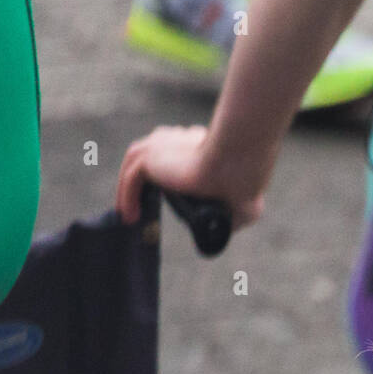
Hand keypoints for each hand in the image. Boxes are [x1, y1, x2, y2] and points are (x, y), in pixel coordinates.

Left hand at [116, 124, 264, 228]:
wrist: (237, 168)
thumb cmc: (246, 183)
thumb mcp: (244, 207)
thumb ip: (233, 217)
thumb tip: (224, 233)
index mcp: (195, 145)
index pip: (172, 161)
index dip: (166, 182)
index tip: (164, 204)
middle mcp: (174, 140)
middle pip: (149, 163)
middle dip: (142, 186)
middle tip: (141, 211)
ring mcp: (159, 146)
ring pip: (134, 170)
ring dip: (129, 194)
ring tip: (130, 217)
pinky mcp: (148, 158)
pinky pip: (130, 180)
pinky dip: (126, 198)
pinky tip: (129, 217)